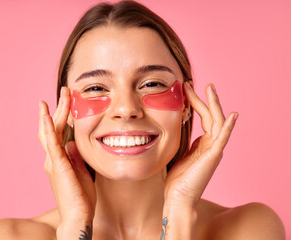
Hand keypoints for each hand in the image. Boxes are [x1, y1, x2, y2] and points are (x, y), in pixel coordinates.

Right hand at [38, 87, 95, 221]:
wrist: (78, 215)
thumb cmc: (81, 197)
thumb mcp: (81, 171)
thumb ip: (76, 157)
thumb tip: (73, 143)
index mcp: (59, 159)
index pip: (59, 132)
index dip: (62, 116)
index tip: (68, 101)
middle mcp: (53, 158)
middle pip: (54, 127)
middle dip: (59, 108)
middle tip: (65, 90)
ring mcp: (53, 161)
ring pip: (51, 131)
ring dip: (54, 112)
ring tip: (58, 96)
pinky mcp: (57, 165)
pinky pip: (52, 144)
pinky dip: (48, 129)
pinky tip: (47, 116)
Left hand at [164, 82, 237, 207]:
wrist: (178, 198)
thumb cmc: (176, 179)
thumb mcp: (178, 153)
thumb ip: (180, 139)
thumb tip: (173, 125)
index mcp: (203, 143)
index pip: (203, 117)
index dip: (195, 102)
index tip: (185, 89)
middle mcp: (211, 145)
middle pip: (211, 116)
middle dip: (203, 99)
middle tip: (194, 84)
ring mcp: (214, 150)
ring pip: (218, 122)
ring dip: (214, 104)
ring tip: (210, 88)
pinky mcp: (213, 157)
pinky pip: (223, 139)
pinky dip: (229, 126)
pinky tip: (232, 115)